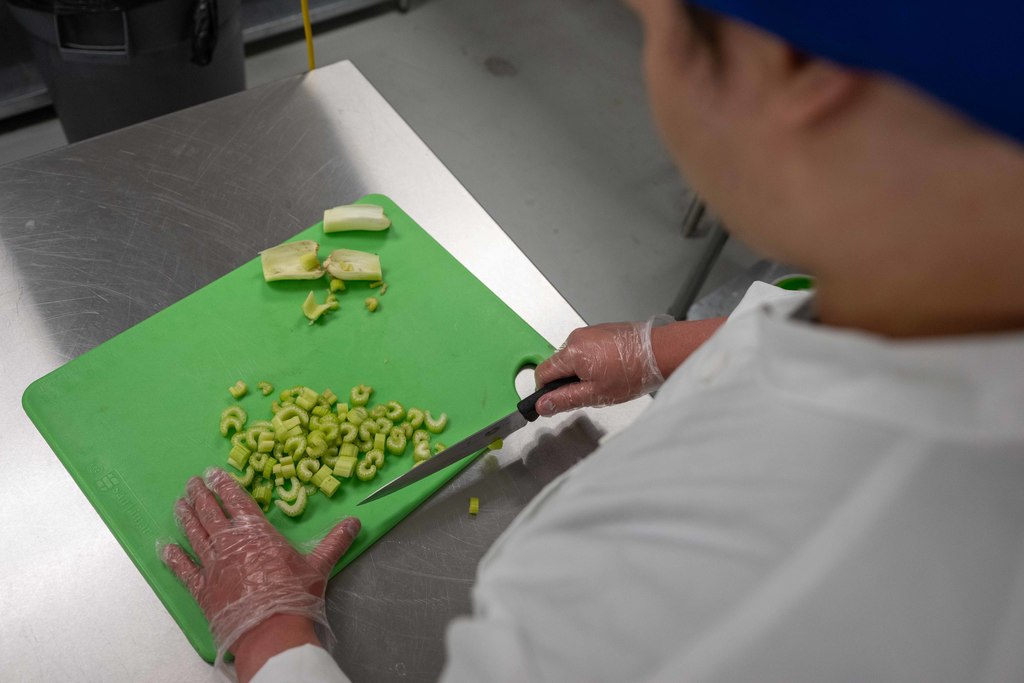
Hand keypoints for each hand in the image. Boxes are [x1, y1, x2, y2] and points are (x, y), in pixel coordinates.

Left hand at [161, 468, 360, 669]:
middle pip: (211, 513)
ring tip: (179, 503)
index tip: (214, 473)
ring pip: (195, 534)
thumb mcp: (319, 565)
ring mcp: (213, 565)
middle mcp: (230, 543)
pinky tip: (165, 546)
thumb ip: (334, 541)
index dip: (225, 484)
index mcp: (257, 533)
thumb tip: (354, 523)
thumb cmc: (295, 596)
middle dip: (201, 495)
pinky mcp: (202, 589)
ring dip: (186, 517)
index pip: (238, 501)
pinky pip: (183, 569)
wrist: (270, 630)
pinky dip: (173, 557)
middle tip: (192, 483)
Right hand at [534, 316, 670, 415]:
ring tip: (605, 380)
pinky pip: (586, 349)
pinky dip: (592, 361)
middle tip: (590, 393)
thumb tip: (542, 405)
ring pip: (572, 358)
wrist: (660, 351)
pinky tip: (611, 369)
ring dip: (581, 372)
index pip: (541, 373)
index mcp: (571, 352)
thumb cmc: (632, 372)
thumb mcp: (596, 394)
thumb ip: (565, 399)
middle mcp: (576, 338)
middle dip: (567, 381)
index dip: (545, 391)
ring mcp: (589, 332)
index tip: (556, 401)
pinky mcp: (600, 331)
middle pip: (557, 365)